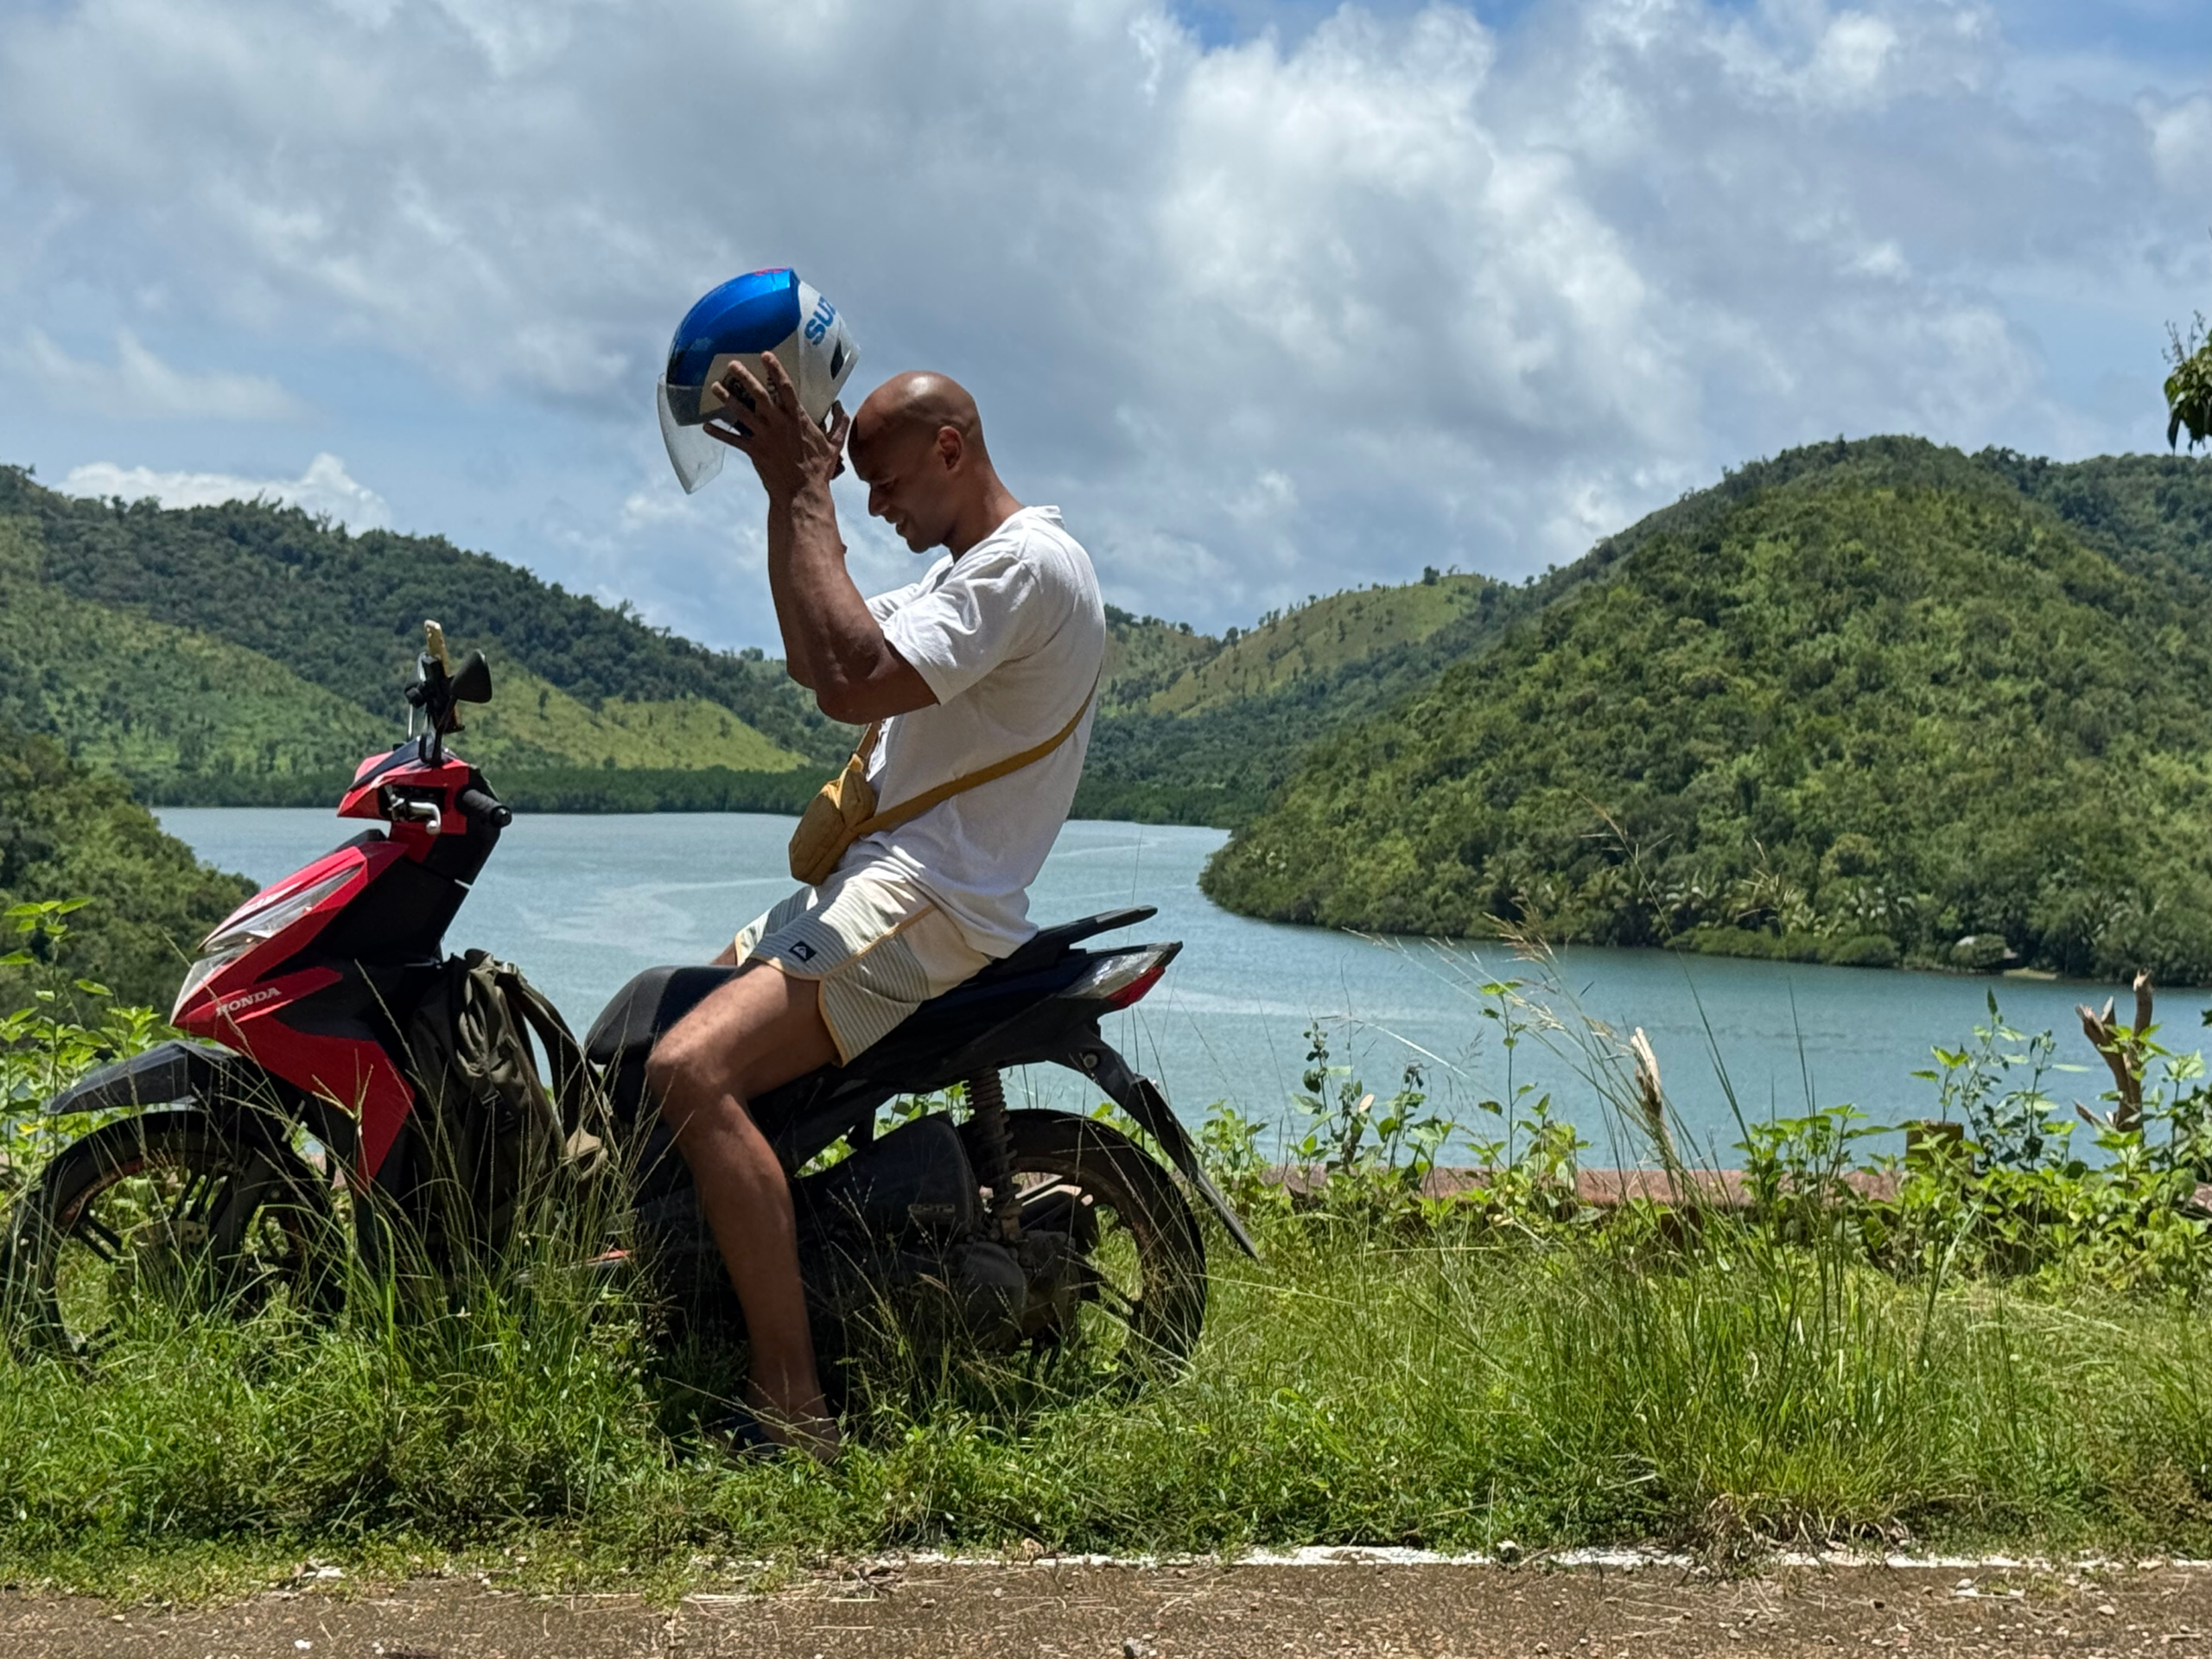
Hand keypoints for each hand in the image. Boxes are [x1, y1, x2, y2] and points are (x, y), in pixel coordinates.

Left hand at [703, 352, 848, 499]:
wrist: (802, 493)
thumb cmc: (819, 469)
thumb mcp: (835, 444)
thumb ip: (839, 422)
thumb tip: (840, 405)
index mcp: (798, 418)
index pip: (785, 388)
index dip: (775, 369)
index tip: (765, 355)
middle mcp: (778, 423)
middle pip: (758, 395)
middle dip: (744, 377)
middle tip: (732, 364)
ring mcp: (764, 437)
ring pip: (741, 413)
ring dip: (726, 399)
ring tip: (714, 386)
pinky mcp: (754, 451)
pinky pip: (733, 440)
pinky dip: (719, 433)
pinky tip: (705, 426)